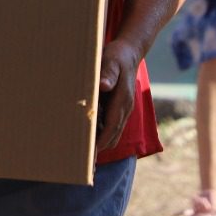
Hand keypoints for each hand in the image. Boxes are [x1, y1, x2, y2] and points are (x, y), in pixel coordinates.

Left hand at [95, 38, 141, 154]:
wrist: (130, 52)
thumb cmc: (117, 56)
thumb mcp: (111, 60)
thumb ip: (108, 73)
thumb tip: (103, 86)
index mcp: (123, 99)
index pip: (112, 126)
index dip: (101, 141)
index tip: (91, 155)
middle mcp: (125, 108)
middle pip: (113, 134)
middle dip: (100, 149)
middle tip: (86, 164)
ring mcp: (124, 109)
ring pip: (114, 132)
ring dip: (102, 144)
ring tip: (87, 157)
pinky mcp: (120, 107)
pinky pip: (113, 126)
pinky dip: (104, 134)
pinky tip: (90, 138)